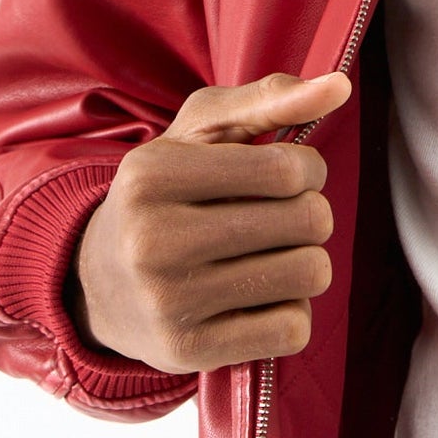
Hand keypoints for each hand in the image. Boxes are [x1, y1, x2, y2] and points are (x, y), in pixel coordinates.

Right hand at [70, 70, 351, 371]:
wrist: (96, 285)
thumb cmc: (165, 195)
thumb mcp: (200, 134)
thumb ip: (269, 99)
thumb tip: (340, 85)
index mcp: (152, 175)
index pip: (288, 170)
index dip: (308, 171)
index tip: (288, 177)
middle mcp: (154, 240)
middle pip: (309, 221)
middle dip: (309, 215)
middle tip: (275, 220)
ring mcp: (169, 302)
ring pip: (309, 274)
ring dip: (304, 264)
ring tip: (266, 257)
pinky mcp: (189, 352)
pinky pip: (293, 329)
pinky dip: (290, 312)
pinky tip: (255, 300)